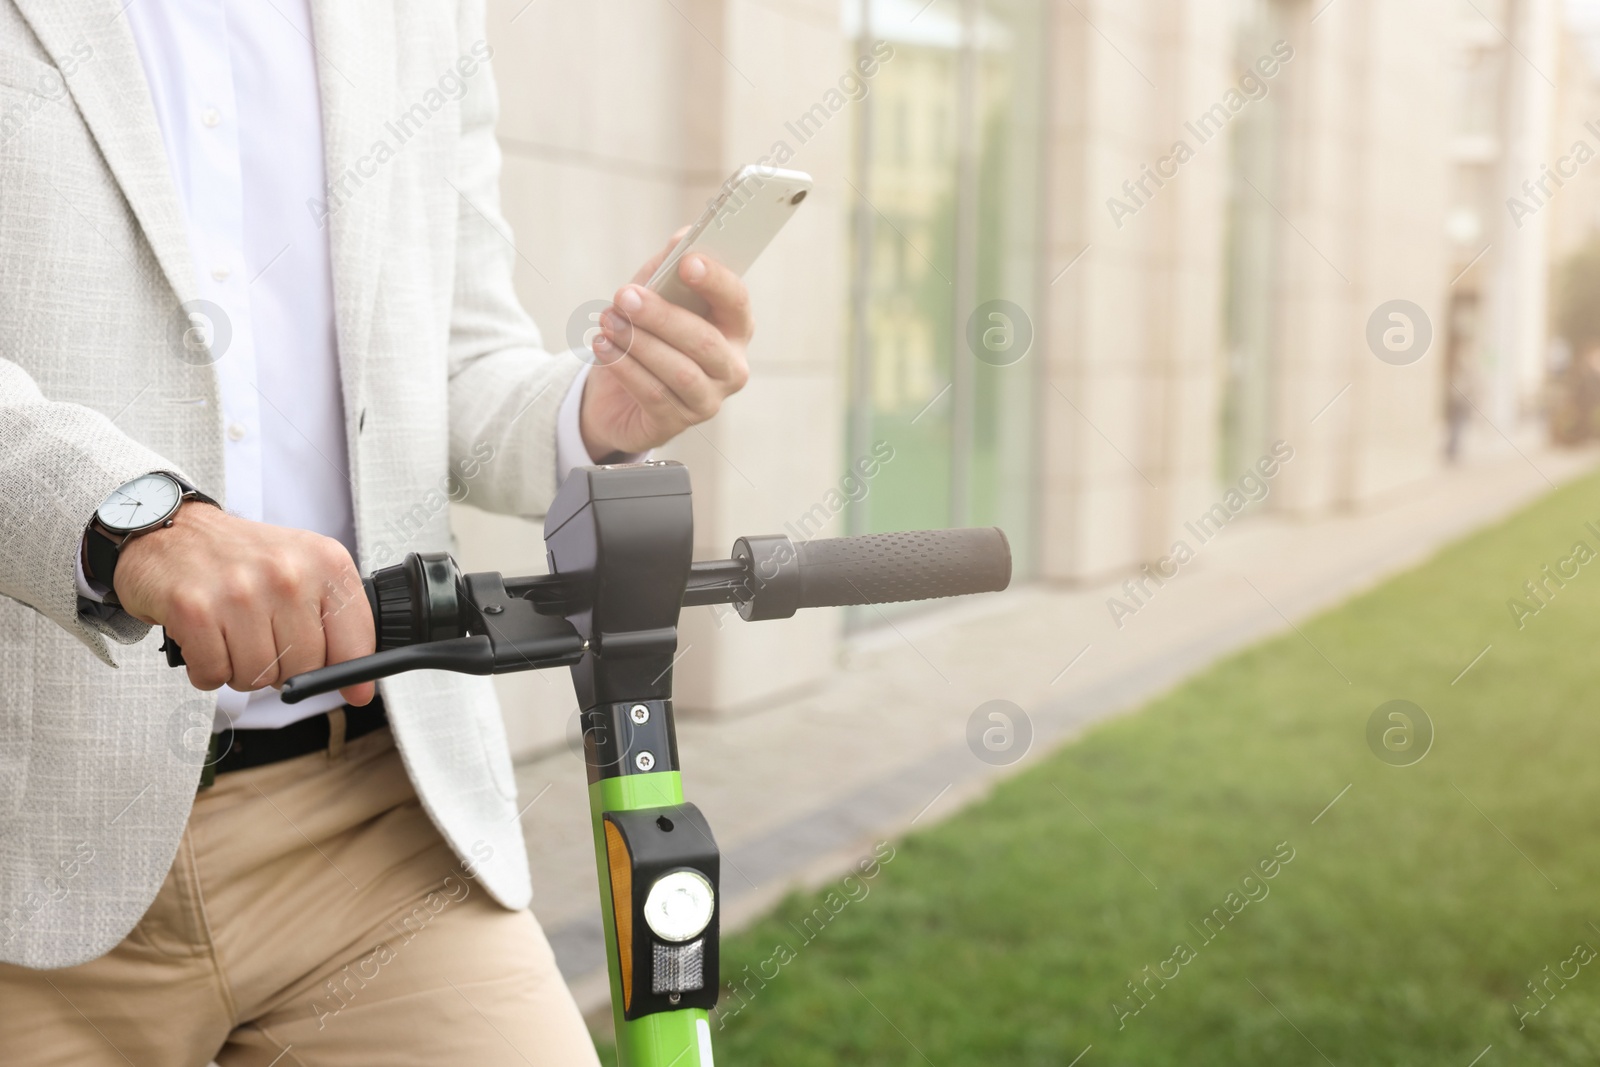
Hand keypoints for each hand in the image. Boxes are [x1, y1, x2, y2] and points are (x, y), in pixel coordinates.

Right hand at [112, 504, 374, 704]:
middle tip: (263, 641)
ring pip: (258, 676)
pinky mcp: (195, 610)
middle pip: (304, 667)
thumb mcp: (304, 571)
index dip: (352, 673)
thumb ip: (337, 625)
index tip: (352, 689)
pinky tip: (206, 639)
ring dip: (241, 670)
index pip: (356, 640)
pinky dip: (207, 670)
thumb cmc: (241, 559)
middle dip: (283, 669)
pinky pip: (213, 674)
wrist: (171, 531)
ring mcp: (241, 591)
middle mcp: (288, 574)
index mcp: (325, 562)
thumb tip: (359, 690)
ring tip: (232, 635)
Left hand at [579, 231, 753, 456]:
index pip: (736, 302)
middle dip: (662, 316)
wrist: (616, 394)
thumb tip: (684, 234)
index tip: (688, 261)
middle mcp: (731, 367)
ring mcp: (708, 400)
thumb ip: (669, 265)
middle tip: (625, 295)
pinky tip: (603, 347)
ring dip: (638, 343)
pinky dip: (625, 368)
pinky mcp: (678, 424)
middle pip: (704, 341)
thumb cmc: (647, 335)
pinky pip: (653, 395)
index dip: (716, 281)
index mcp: (734, 328)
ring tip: (607, 322)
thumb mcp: (655, 294)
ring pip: (678, 370)